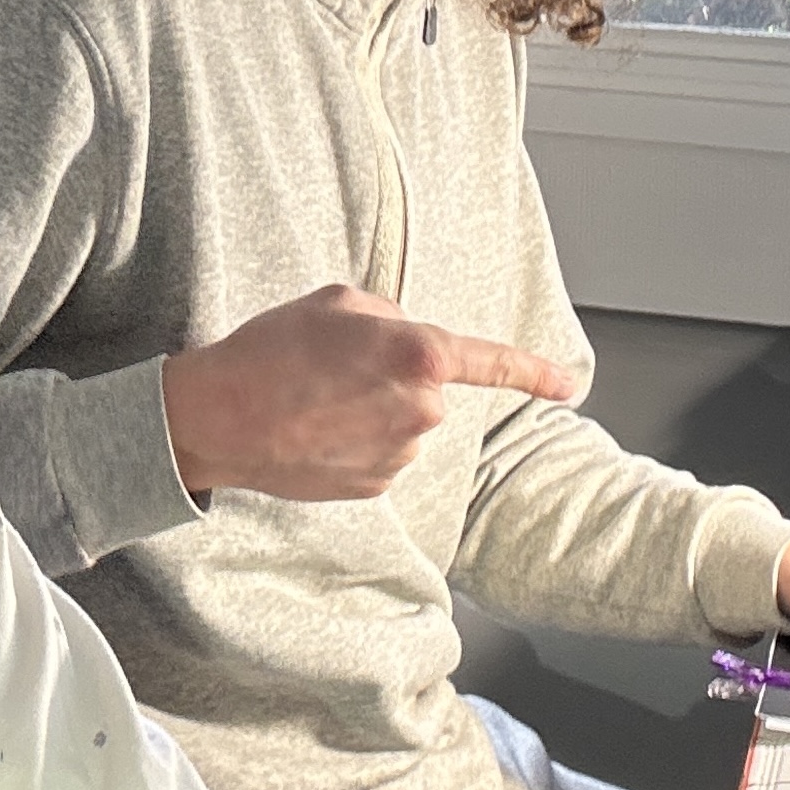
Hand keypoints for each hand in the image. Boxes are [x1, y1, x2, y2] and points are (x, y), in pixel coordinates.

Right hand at [161, 284, 575, 500]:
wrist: (219, 419)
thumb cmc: (271, 350)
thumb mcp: (335, 303)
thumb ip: (390, 317)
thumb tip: (405, 337)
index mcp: (418, 355)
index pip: (494, 363)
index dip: (536, 371)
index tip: (569, 383)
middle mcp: (421, 410)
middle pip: (430, 386)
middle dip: (395, 374)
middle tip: (334, 367)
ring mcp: (400, 454)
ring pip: (406, 422)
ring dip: (374, 409)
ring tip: (315, 399)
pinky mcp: (376, 486)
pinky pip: (383, 453)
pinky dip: (356, 441)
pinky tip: (315, 430)